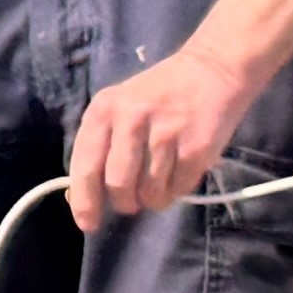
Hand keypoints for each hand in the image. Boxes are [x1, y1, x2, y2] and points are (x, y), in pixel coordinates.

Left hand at [66, 46, 259, 225]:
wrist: (213, 68)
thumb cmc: (157, 96)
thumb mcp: (119, 110)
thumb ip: (98, 148)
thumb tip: (79, 199)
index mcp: (103, 111)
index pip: (85, 167)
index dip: (85, 202)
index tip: (88, 224)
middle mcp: (131, 119)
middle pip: (118, 185)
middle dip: (124, 203)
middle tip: (132, 202)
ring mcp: (166, 132)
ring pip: (150, 192)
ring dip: (154, 199)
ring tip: (160, 182)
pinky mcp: (196, 147)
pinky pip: (179, 189)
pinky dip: (177, 190)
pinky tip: (180, 172)